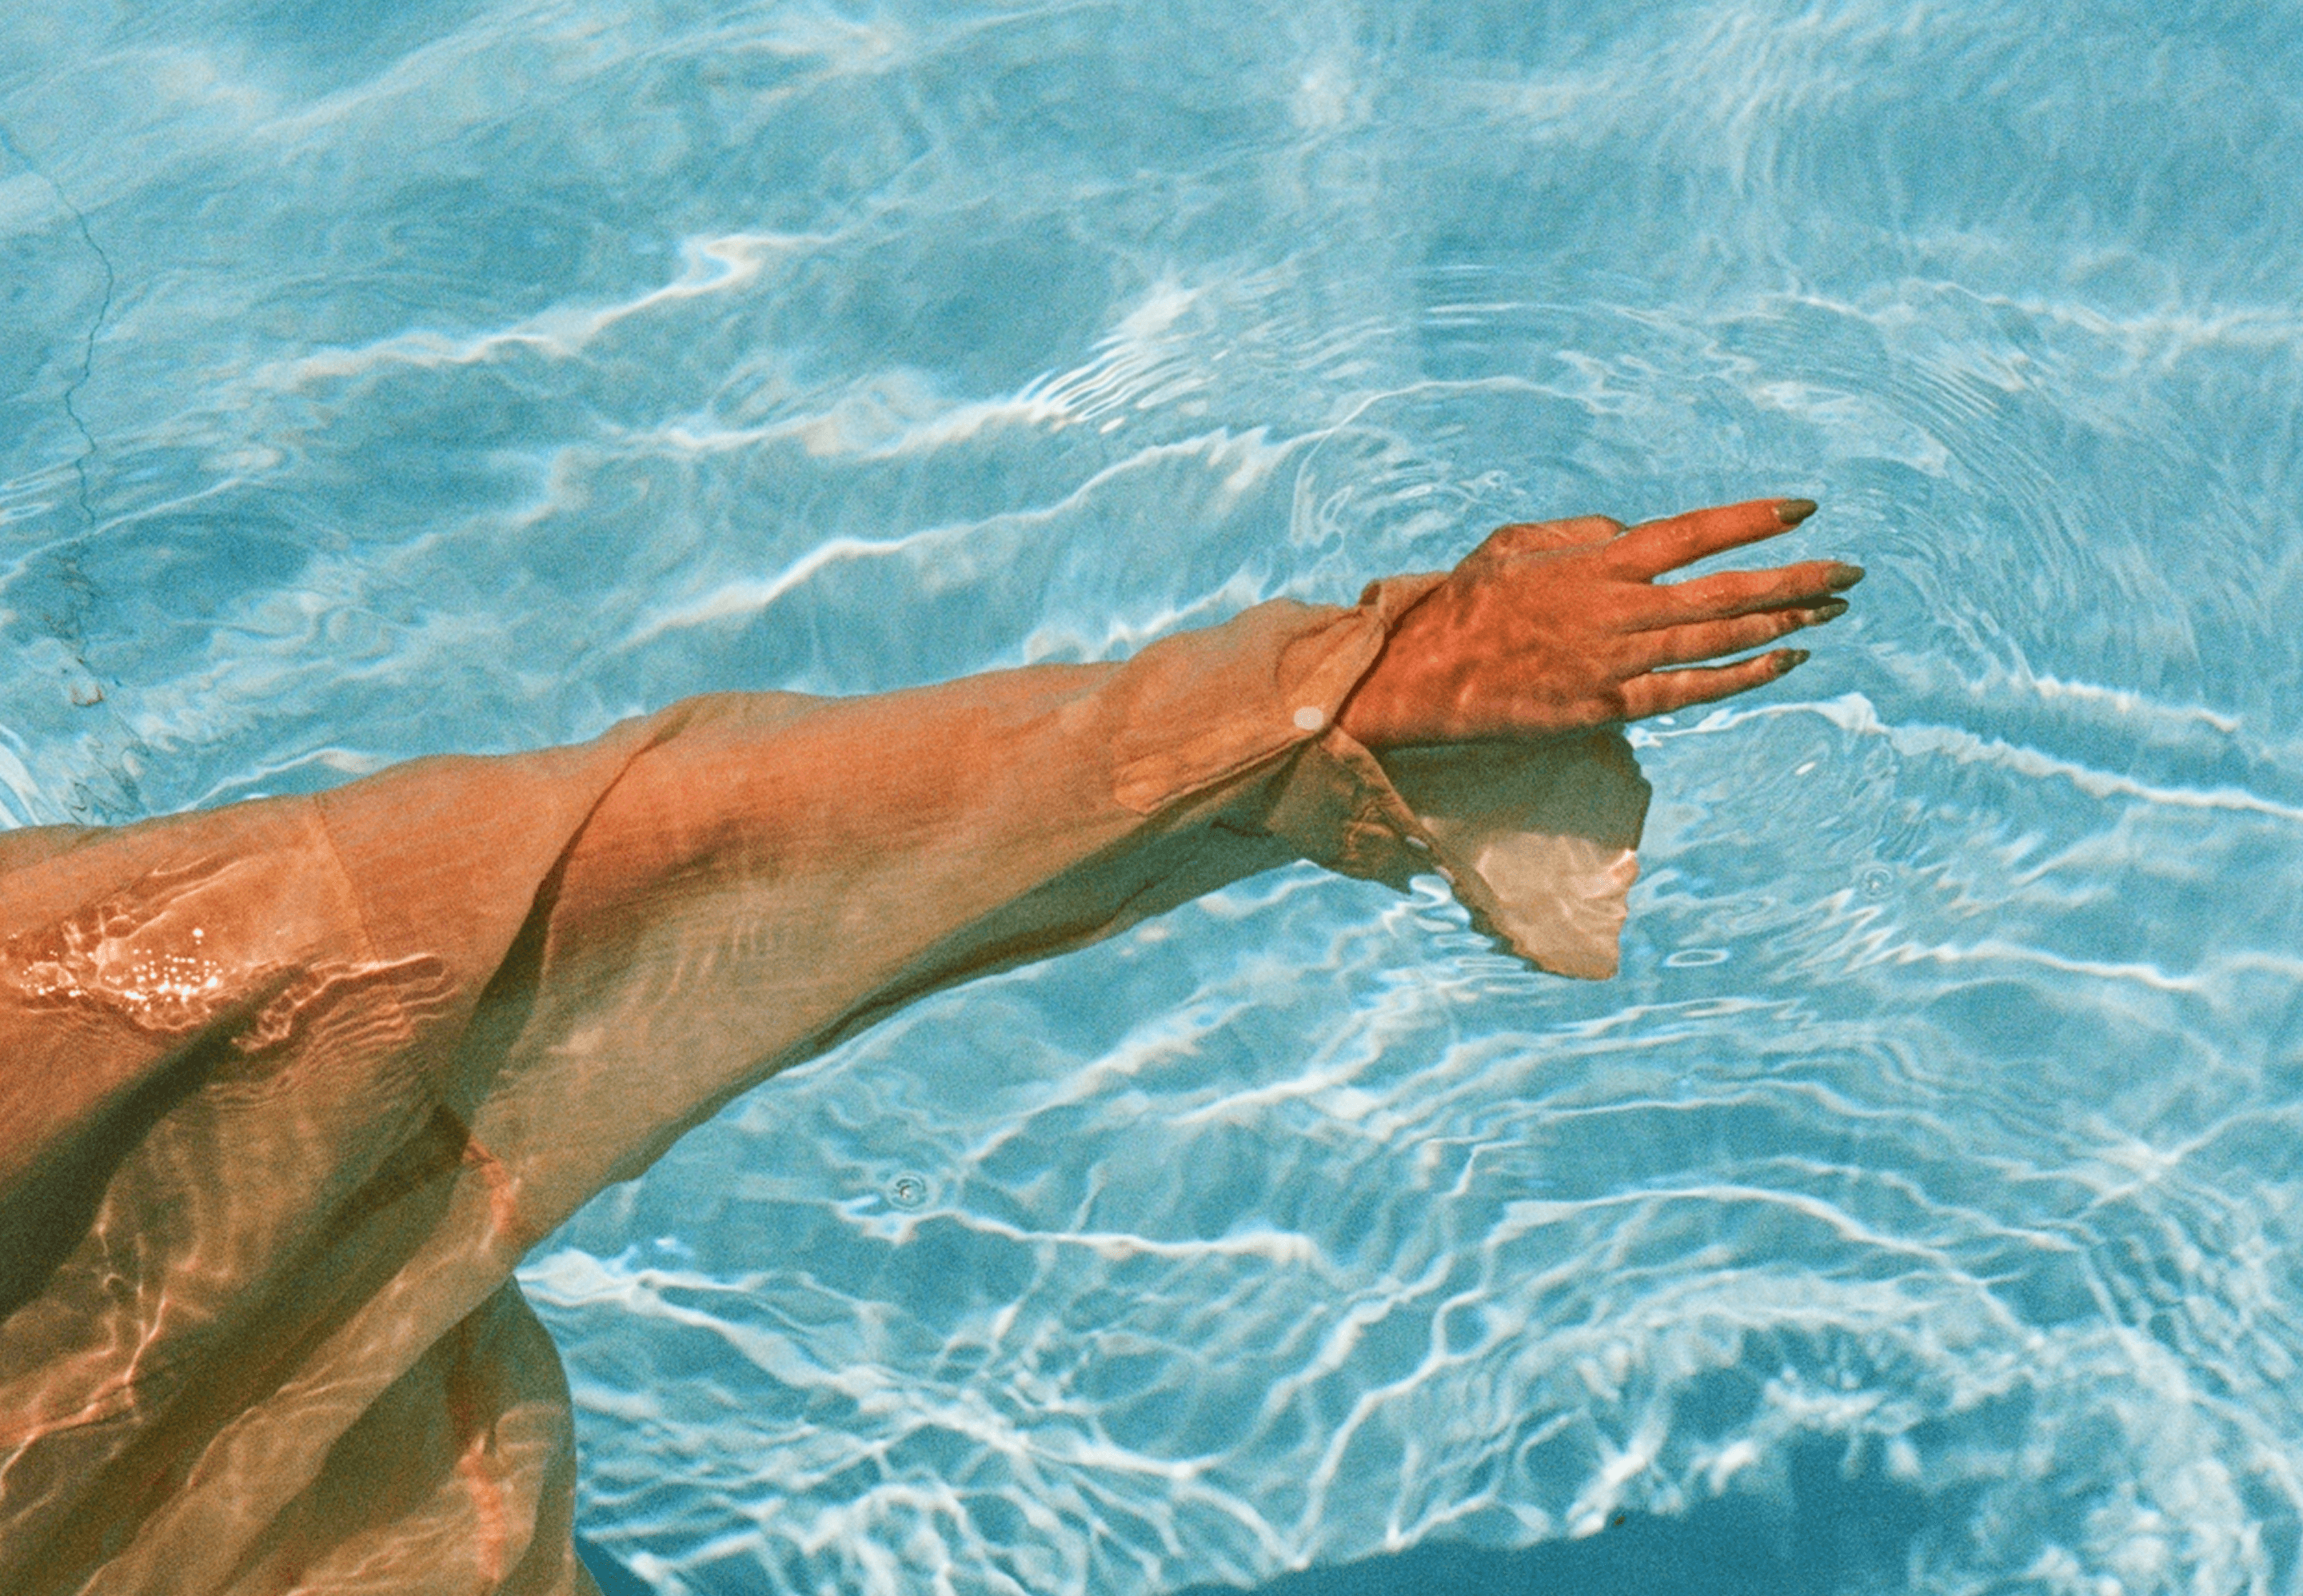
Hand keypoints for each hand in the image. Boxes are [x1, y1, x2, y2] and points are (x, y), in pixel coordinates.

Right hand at [1335, 497, 1861, 749]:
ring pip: (1719, 640)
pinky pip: (1691, 693)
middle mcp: (1617, 609)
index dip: (1753, 520)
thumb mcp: (1515, 543)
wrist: (1419, 678)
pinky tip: (1785, 662)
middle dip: (1796, 578)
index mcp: (1596, 561)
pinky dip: (1743, 676)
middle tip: (1851, 571)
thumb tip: (1631, 529)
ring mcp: (1616, 663)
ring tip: (1831, 611)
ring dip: (1784, 624)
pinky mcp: (1607, 710)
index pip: (1693, 534)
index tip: (1804, 508)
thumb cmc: (1462, 606)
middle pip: (1726, 590)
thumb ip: (1581, 531)